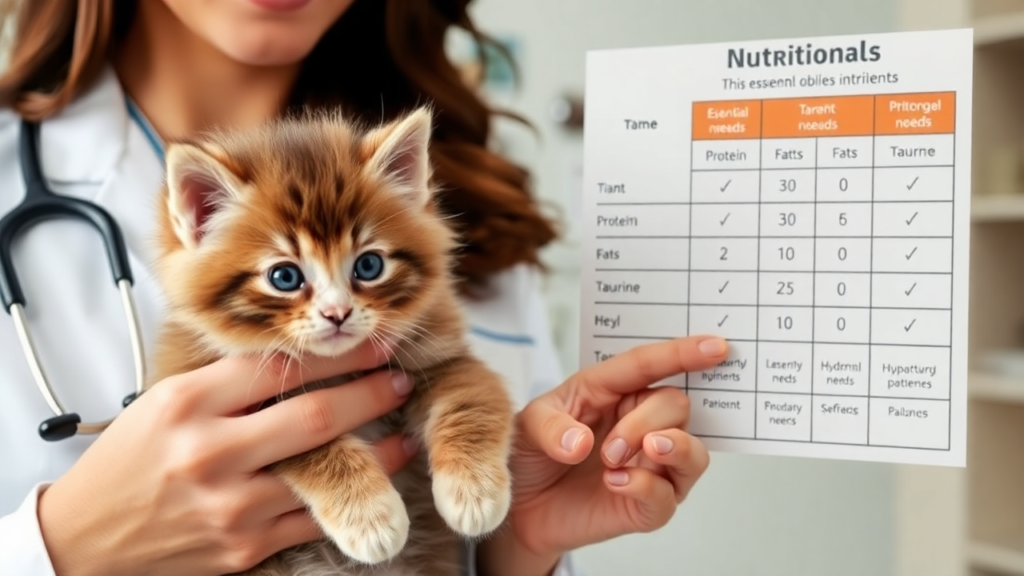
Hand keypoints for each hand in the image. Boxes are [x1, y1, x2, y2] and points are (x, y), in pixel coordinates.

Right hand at [37, 340, 415, 575]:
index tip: (368, 343)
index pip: (278, 366)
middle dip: (371, 393)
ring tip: (402, 430)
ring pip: (327, 470)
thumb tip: (300, 358)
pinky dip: (352, 494)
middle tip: (399, 378)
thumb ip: (227, 382)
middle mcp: (210, 452)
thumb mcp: (164, 403)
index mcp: (187, 405)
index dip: (334, 353)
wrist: (84, 542)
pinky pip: (314, 516)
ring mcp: (230, 506)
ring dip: (377, 450)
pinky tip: (375, 478)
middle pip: (316, 415)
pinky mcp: (244, 548)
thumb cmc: (127, 463)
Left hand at [477, 335, 727, 575]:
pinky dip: (646, 487)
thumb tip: (581, 443)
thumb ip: (551, 427)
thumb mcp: (527, 427)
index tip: (715, 346)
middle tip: (609, 448)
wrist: (520, 509)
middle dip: (646, 423)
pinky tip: (614, 483)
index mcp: (613, 391)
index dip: (684, 353)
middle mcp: (640, 423)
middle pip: (676, 405)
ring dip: (666, 449)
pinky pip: (669, 497)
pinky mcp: (647, 506)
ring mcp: (649, 466)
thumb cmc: (532, 456)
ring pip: (692, 450)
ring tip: (619, 460)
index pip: (653, 365)